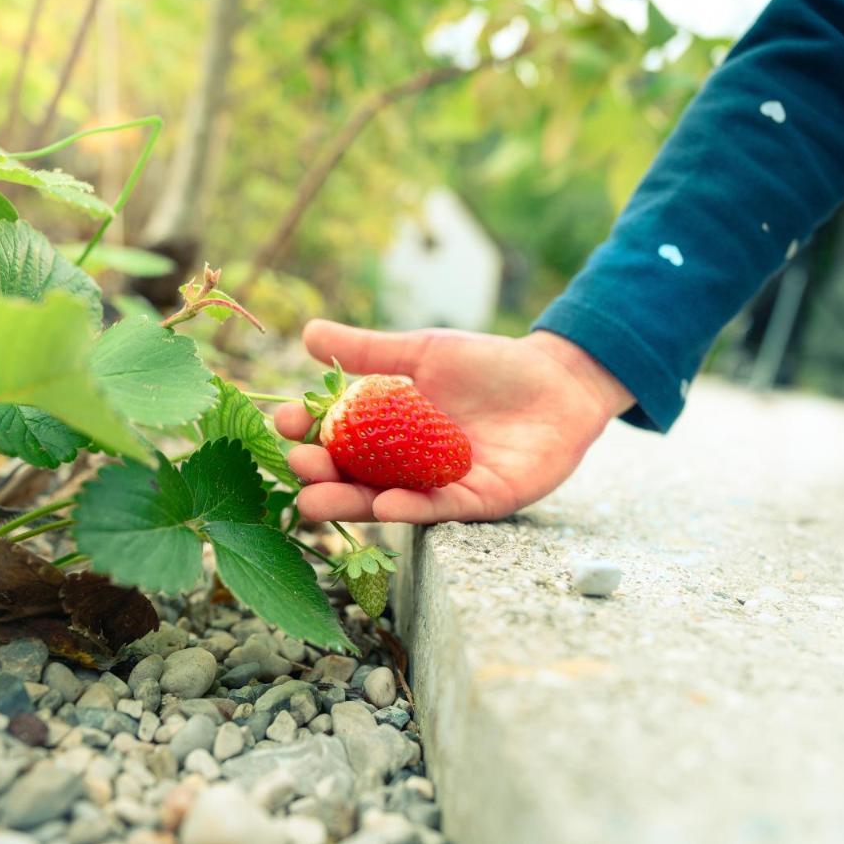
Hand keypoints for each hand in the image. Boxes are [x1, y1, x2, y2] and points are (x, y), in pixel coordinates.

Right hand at [274, 320, 634, 523]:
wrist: (558, 379)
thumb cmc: (489, 365)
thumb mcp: (423, 353)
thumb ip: (369, 351)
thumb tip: (306, 333)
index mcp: (390, 431)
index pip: (339, 437)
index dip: (310, 433)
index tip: (285, 424)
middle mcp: (408, 465)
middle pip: (355, 477)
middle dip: (321, 474)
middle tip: (296, 466)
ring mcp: (442, 486)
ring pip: (388, 501)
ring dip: (351, 503)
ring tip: (315, 501)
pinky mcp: (482, 501)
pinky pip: (442, 509)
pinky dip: (413, 508)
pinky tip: (386, 506)